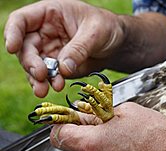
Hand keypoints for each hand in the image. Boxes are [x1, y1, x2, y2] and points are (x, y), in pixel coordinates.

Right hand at [4, 0, 125, 97]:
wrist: (119, 44)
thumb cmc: (107, 27)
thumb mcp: (96, 32)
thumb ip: (79, 49)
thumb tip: (63, 68)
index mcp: (49, 14)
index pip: (21, 20)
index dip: (13, 33)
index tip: (12, 48)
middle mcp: (44, 32)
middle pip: (25, 47)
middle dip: (30, 63)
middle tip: (40, 75)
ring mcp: (50, 51)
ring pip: (34, 65)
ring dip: (37, 78)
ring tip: (45, 88)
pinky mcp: (58, 67)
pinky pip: (47, 76)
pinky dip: (48, 83)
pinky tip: (55, 87)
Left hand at [50, 103, 165, 150]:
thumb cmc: (158, 135)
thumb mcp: (127, 111)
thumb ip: (98, 114)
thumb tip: (85, 117)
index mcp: (90, 144)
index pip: (58, 135)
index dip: (64, 126)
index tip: (72, 123)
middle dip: (87, 140)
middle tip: (108, 133)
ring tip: (124, 149)